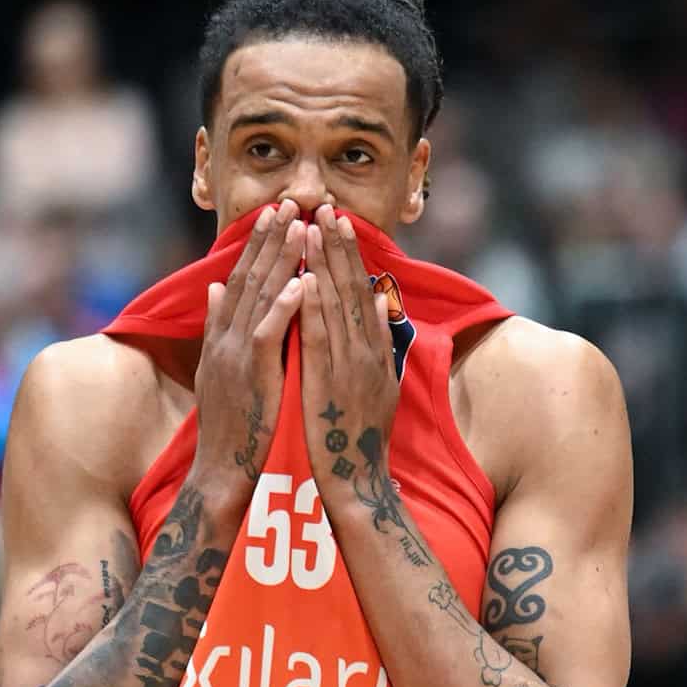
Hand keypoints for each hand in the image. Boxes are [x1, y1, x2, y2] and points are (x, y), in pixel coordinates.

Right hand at [190, 200, 305, 511]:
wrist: (223, 468)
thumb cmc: (233, 423)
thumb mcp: (220, 368)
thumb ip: (219, 326)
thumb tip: (215, 288)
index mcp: (223, 335)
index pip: (241, 278)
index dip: (257, 244)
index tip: (275, 213)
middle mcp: (226, 338)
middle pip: (249, 277)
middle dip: (269, 238)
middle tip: (289, 202)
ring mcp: (236, 354)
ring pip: (260, 297)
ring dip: (280, 259)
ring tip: (299, 226)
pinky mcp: (252, 374)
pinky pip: (270, 333)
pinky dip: (285, 306)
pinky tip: (303, 282)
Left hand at [298, 206, 397, 506]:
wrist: (355, 479)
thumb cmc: (360, 435)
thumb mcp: (379, 383)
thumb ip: (380, 342)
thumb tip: (380, 302)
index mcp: (373, 350)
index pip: (359, 290)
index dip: (348, 254)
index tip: (337, 221)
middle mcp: (365, 351)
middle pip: (351, 288)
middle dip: (338, 246)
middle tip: (328, 207)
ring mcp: (349, 366)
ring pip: (335, 304)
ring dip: (325, 264)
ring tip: (314, 227)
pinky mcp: (328, 382)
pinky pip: (319, 337)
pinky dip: (313, 307)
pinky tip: (306, 279)